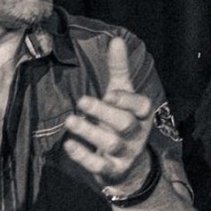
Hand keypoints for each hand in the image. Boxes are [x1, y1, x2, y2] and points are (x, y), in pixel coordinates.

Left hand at [61, 36, 155, 192]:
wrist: (130, 168)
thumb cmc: (122, 123)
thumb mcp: (123, 96)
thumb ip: (120, 70)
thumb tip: (117, 40)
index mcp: (141, 115)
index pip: (142, 106)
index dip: (128, 100)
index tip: (111, 92)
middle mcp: (136, 135)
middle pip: (125, 124)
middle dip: (104, 112)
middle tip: (81, 101)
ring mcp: (124, 154)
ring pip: (110, 144)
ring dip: (90, 132)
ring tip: (70, 121)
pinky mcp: (111, 170)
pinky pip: (99, 165)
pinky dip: (83, 156)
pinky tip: (68, 145)